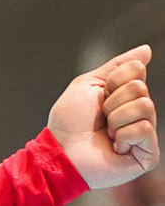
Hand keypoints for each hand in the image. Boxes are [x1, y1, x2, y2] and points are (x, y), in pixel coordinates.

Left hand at [48, 46, 157, 188]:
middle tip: (100, 119)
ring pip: (144, 106)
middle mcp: (138, 113)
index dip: (113, 81)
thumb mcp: (88, 84)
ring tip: (105, 134)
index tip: (99, 96)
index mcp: (126, 95)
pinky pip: (144, 129)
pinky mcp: (147, 155)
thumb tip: (146, 50)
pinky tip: (114, 147)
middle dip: (113, 102)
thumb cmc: (68, 122)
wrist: (59, 152)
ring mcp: (144, 134)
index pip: (136, 70)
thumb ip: (117, 65)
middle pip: (140, 88)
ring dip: (116, 119)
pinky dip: (122, 136)